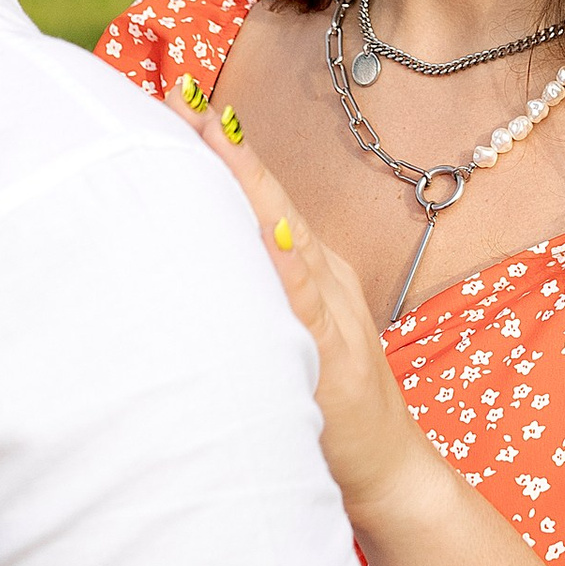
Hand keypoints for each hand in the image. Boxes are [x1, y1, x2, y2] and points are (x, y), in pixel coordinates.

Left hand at [183, 100, 437, 535]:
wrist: (386, 470)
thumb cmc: (327, 405)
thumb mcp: (291, 333)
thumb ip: (259, 290)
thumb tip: (204, 253)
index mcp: (309, 268)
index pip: (261, 196)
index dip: (224, 148)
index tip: (181, 101)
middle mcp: (321, 276)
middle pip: (269, 199)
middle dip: (224, 147)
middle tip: (178, 95)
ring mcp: (330, 311)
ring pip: (284, 234)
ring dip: (247, 186)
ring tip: (210, 138)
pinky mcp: (331, 355)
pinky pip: (303, 303)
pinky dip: (283, 265)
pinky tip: (262, 234)